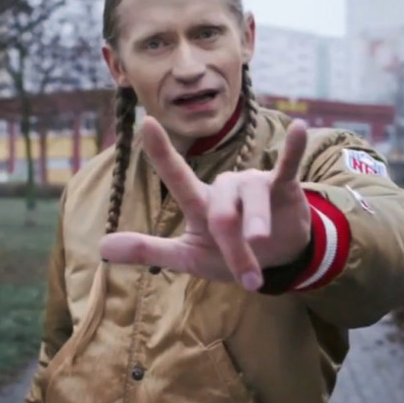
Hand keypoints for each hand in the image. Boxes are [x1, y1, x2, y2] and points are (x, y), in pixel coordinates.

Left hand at [99, 116, 311, 290]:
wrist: (277, 259)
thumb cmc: (228, 254)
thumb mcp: (188, 257)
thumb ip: (149, 251)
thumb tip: (102, 247)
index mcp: (201, 205)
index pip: (178, 178)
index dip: (162, 154)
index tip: (147, 123)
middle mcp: (225, 189)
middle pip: (223, 212)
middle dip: (234, 248)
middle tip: (246, 278)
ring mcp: (254, 184)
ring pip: (254, 197)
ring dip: (259, 225)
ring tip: (264, 246)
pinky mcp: (283, 186)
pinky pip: (288, 166)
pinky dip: (293, 149)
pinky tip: (301, 128)